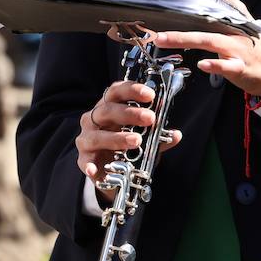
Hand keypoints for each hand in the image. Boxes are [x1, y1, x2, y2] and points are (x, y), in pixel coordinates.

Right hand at [75, 80, 182, 198]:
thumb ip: (159, 137)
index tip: (150, 95)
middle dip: (130, 113)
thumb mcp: (145, 139)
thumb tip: (176, 135)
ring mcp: (87, 138)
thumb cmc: (127, 146)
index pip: (117, 91)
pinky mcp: (84, 158)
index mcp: (110, 107)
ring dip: (117, 137)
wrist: (112, 170)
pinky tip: (95, 170)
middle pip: (108, 110)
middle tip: (150, 118)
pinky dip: (89, 165)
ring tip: (136, 141)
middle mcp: (95, 119)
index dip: (132, 90)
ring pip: (97, 135)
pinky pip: (85, 161)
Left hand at [154, 0, 260, 96]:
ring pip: (209, 40)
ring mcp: (238, 47)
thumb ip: (220, 12)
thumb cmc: (253, 46)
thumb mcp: (240, 24)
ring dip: (185, 38)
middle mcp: (235, 27)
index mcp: (235, 14)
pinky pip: (226, 65)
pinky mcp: (240, 66)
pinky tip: (202, 64)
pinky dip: (214, 64)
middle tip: (156, 21)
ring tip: (164, 39)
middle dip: (178, 19)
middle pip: (204, 19)